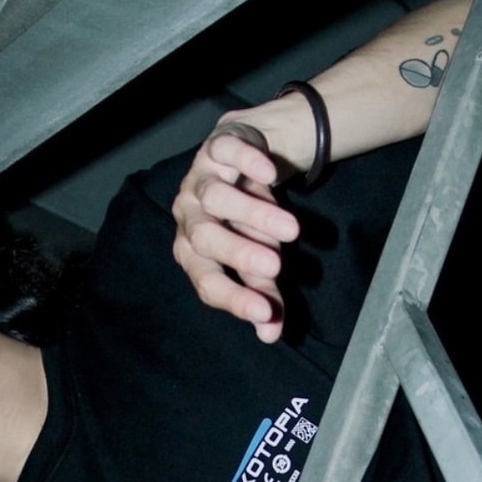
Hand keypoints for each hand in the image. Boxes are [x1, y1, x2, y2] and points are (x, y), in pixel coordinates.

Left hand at [171, 120, 301, 342]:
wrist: (249, 163)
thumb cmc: (247, 224)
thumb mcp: (260, 261)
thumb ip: (264, 295)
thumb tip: (270, 334)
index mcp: (194, 253)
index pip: (208, 282)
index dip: (234, 299)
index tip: (266, 313)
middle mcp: (189, 218)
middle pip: (204, 238)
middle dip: (239, 254)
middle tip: (275, 267)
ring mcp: (200, 180)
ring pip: (216, 197)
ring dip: (253, 214)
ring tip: (291, 231)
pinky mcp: (217, 147)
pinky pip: (226, 152)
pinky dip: (247, 163)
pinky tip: (270, 175)